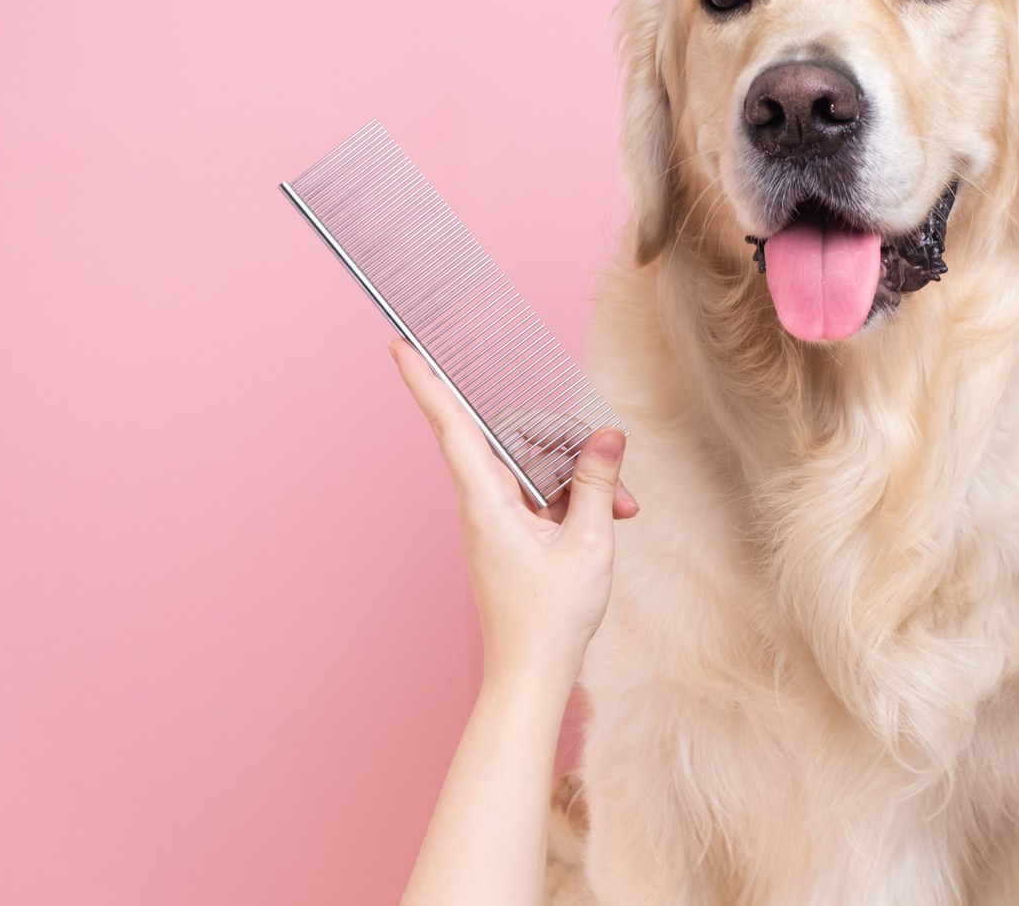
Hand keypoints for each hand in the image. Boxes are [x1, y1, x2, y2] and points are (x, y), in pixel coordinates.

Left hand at [389, 339, 636, 697]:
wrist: (530, 675)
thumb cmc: (550, 618)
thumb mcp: (588, 544)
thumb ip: (594, 484)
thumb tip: (607, 436)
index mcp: (486, 502)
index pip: (451, 425)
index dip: (426, 382)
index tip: (399, 344)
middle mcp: (481, 504)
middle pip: (512, 439)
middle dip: (564, 440)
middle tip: (608, 459)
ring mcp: (493, 519)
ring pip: (531, 466)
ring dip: (576, 475)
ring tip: (619, 506)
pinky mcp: (508, 534)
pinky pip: (537, 492)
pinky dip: (571, 497)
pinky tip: (607, 513)